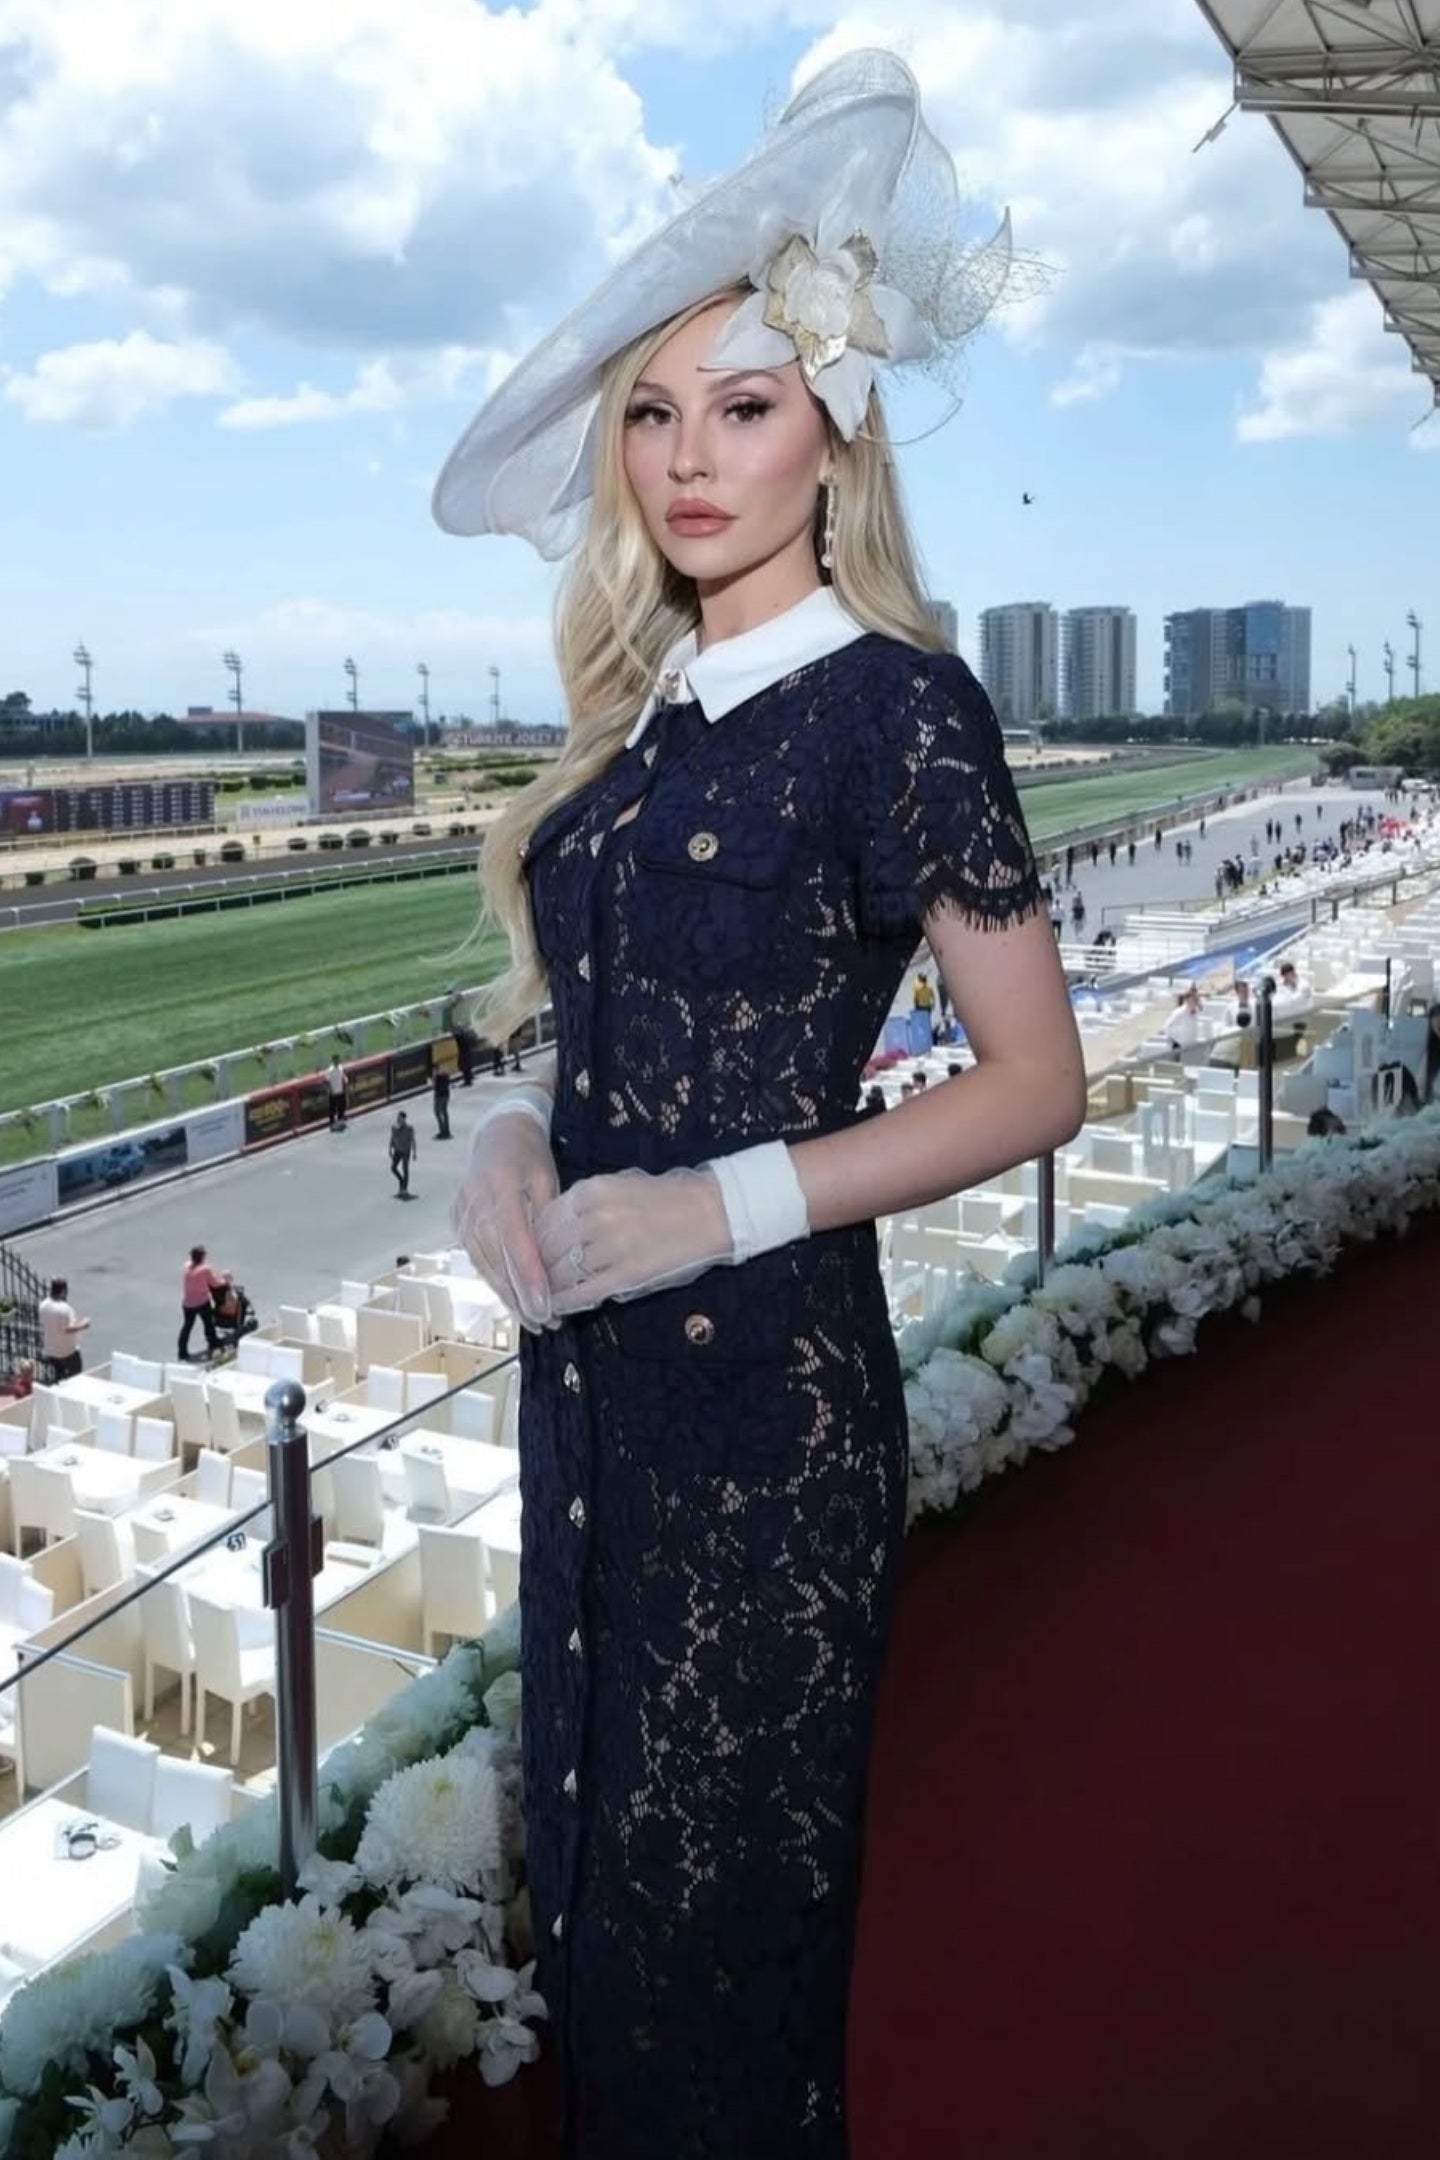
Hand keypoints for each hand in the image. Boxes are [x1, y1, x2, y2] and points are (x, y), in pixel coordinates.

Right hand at [451, 1096, 558, 1329]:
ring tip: (534, 1319)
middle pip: (496, 1260)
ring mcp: (461, 1216)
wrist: (497, 1136)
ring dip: (508, 1296)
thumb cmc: (530, 1157)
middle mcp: (474, 1204)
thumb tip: (556, 1264)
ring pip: (485, 1266)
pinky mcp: (457, 1225)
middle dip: (521, 1296)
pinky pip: (477, 1260)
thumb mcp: (547, 1179)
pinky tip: (514, 1301)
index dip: (529, 1277)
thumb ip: (547, 1218)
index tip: (545, 1306)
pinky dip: (496, 1282)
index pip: (515, 1240)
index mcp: (499, 1186)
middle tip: (546, 1322)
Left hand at [533, 1166, 732, 1315]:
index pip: (542, 1221)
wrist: (713, 1210)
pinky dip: (565, 1302)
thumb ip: (584, 1203)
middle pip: (546, 1249)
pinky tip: (558, 1307)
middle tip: (528, 1282)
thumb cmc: (666, 1197)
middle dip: (534, 1269)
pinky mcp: (628, 1274)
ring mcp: (611, 1247)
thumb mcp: (618, 1185)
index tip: (526, 1255)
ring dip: (547, 1288)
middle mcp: (595, 1217)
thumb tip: (553, 1227)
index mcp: (591, 1191)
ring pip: (561, 1273)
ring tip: (540, 1298)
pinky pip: (583, 1293)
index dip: (529, 1243)